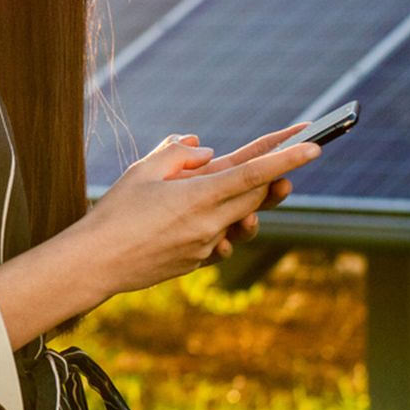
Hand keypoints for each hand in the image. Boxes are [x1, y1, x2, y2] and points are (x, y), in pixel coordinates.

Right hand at [79, 130, 319, 295]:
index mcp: (199, 197)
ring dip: (243, 204)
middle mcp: (210, 223)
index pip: (255, 173)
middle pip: (258, 196)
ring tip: (223, 193)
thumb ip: (177, 154)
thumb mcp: (141, 172)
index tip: (315, 145)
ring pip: (242, 220)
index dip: (287, 157)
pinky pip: (221, 240)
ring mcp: (206, 246)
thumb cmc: (113, 213)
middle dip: (271, 179)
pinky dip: (217, 226)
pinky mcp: (198, 262)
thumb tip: (207, 152)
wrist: (94, 263)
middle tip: (281, 164)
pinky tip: (192, 222)